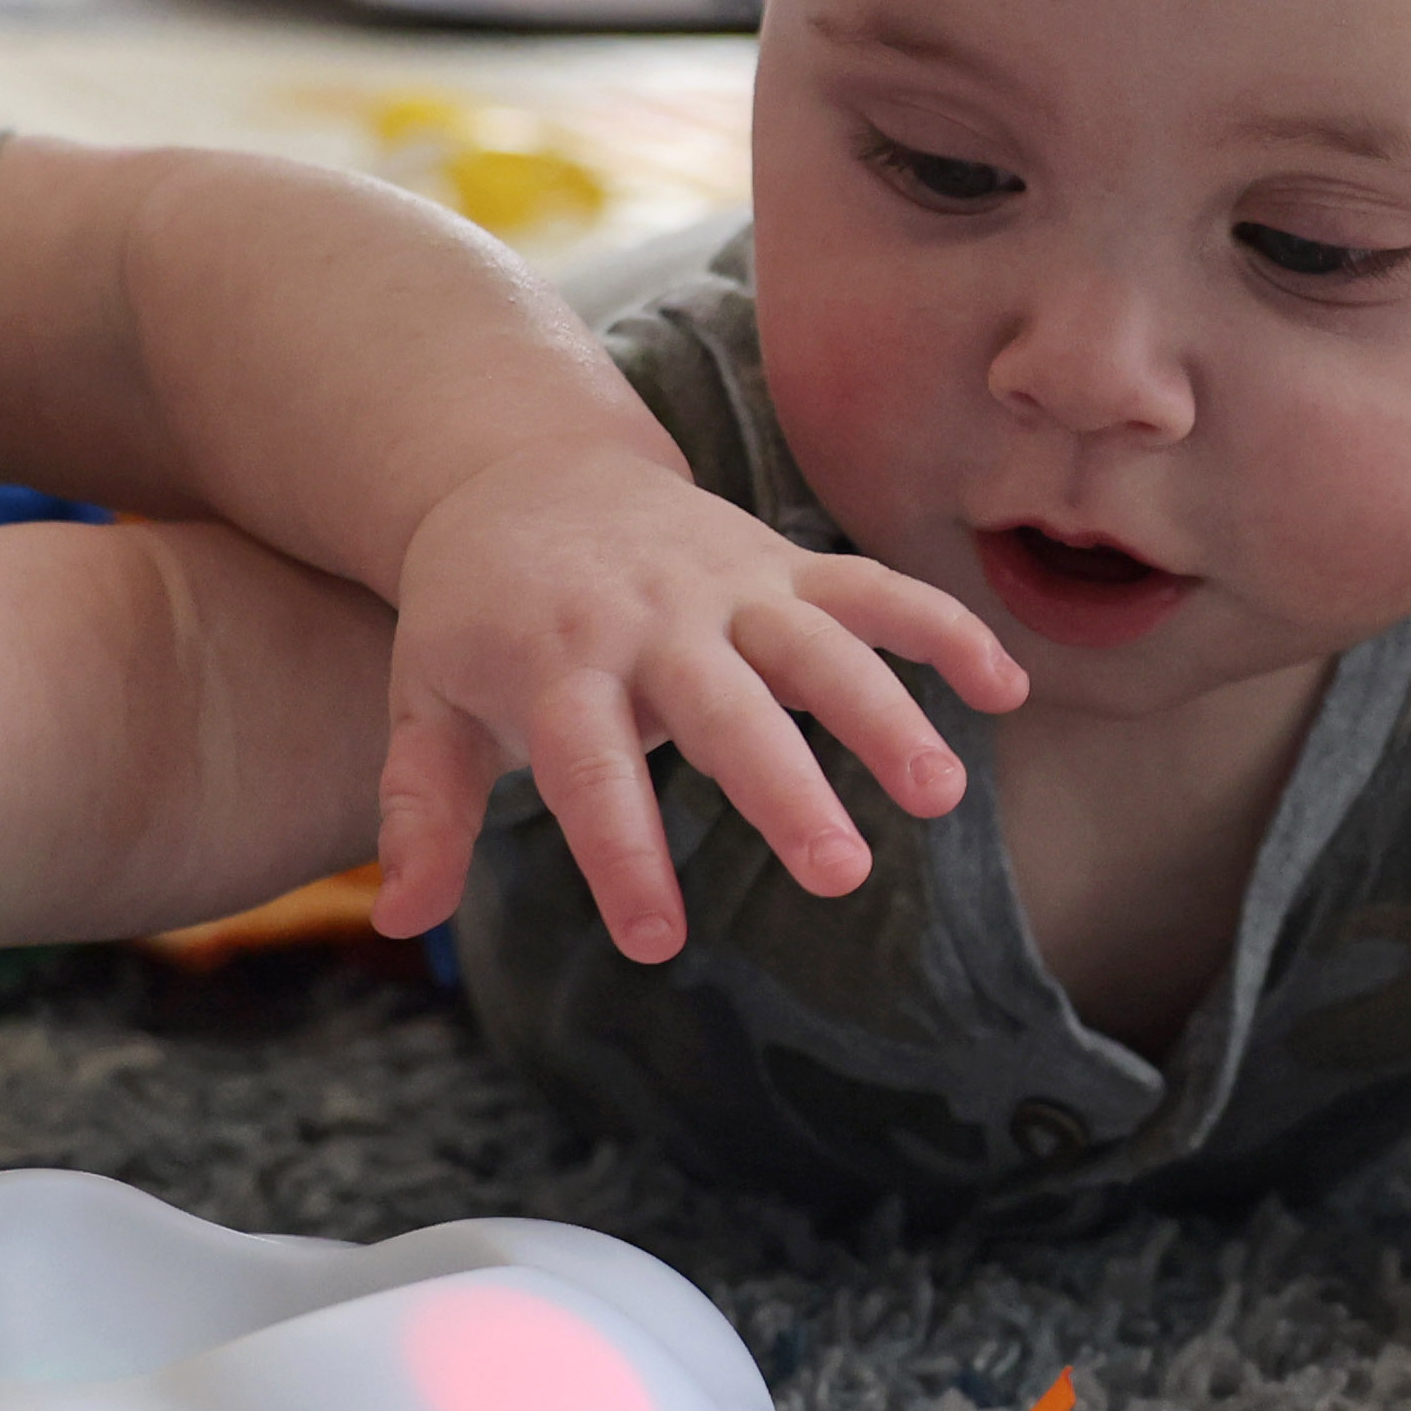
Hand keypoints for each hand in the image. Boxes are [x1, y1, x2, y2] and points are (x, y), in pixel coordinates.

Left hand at [369, 442, 1024, 956]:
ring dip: (886, 711)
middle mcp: (650, 623)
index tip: (660, 940)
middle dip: (785, 789)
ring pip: (819, 644)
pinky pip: (873, 589)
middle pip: (725, 710)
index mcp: (555, 667)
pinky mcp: (782, 565)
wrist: (520, 470)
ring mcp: (727, 587)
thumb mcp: (422, 700)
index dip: (623, 852)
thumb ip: (420, 809)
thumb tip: (401, 916)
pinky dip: (941, 628)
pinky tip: (1008, 688)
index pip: (590, 770)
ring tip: (942, 793)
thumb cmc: (475, 615)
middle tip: (840, 875)